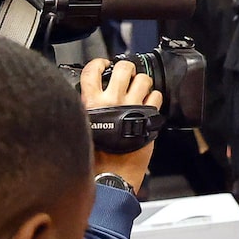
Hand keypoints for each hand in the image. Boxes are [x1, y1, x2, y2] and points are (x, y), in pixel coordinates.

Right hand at [79, 58, 157, 190]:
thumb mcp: (82, 128)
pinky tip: (148, 105)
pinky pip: (156, 96)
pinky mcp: (147, 116)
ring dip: (143, 83)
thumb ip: (87, 109)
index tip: (103, 65)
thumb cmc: (95, 158)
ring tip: (139, 91)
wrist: (111, 175)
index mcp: (90, 103)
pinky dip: (154, 98)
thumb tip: (92, 96)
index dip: (99, 63)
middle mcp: (110, 101)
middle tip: (126, 76)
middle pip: (122, 68)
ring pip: (143, 79)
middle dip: (127, 69)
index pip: (91, 71)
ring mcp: (131, 107)